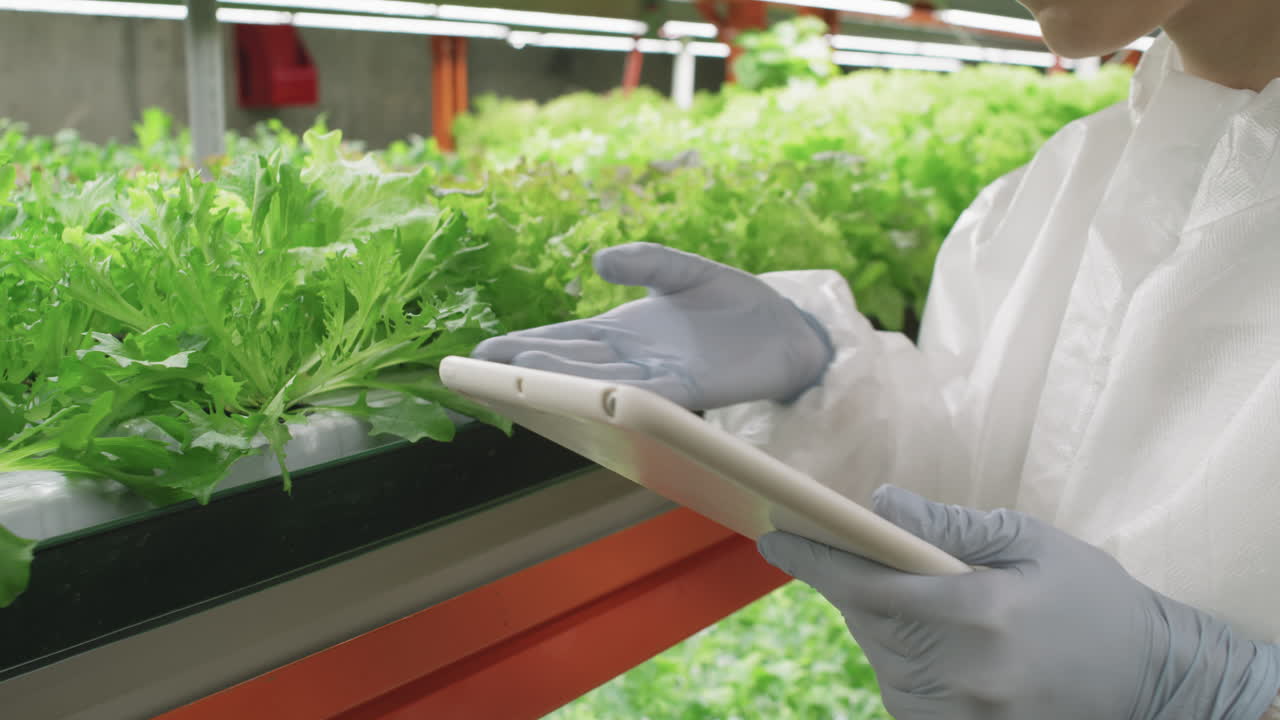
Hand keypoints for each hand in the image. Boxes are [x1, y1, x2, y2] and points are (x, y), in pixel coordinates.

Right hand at [471, 242, 833, 410]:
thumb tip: (597, 260)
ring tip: (520, 375)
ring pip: (599, 382)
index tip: (482, 349)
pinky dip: (619, 394)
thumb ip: (645, 261)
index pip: (562, 339)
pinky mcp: (692, 390)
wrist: (788, 330)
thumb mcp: (684, 270)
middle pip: (569, 364)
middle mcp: (632, 359)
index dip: (523, 344)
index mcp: (622, 330)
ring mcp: (659, 377)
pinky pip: (648, 394)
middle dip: (525, 367)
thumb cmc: (734, 302)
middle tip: (479, 370)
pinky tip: (592, 392)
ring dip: (561, 380)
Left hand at [759, 486, 1279, 719]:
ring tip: (902, 598)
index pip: (868, 584)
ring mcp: (969, 716)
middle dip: (845, 585)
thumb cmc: (1092, 597)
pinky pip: (906, 700)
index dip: (814, 561)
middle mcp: (967, 672)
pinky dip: (900, 666)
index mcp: (980, 611)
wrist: (1159, 681)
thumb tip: (878, 502)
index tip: (773, 539)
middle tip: (831, 552)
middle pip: (868, 625)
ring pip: (883, 664)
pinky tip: (928, 642)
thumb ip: (948, 527)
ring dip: (876, 627)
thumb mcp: (1029, 541)